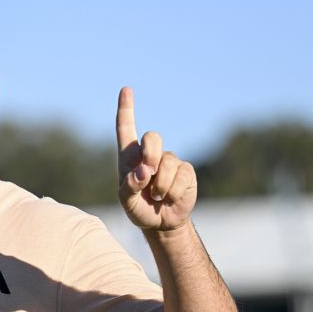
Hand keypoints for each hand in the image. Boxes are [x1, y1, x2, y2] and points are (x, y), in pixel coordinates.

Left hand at [116, 87, 196, 230]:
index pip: (126, 128)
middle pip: (152, 137)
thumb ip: (129, 187)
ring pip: (167, 162)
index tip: (126, 89)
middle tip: (147, 173)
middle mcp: (151, 154)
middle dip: (150, 153)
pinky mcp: (186, 171)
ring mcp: (170, 161)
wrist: (161, 222)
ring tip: (157, 197)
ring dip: (160, 185)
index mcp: (130, 156)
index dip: (126, 109)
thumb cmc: (139, 208)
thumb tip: (143, 171)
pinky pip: (181, 176)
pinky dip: (172, 192)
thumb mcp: (127, 201)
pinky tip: (170, 198)